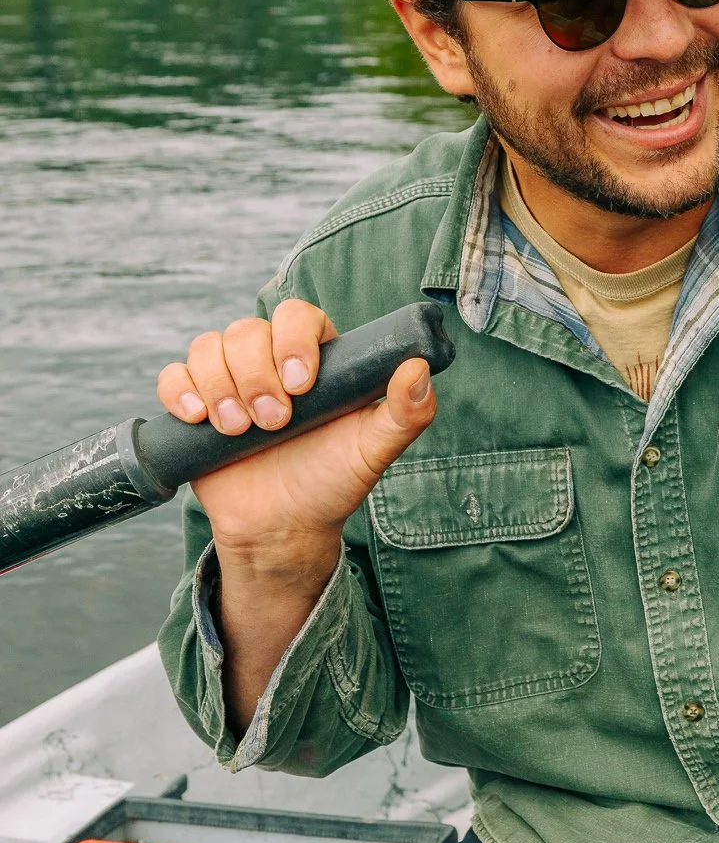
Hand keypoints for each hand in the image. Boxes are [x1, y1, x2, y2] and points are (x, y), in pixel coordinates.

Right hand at [158, 300, 436, 729]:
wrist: (282, 527)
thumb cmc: (332, 482)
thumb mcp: (374, 451)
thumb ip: (405, 412)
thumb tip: (420, 366)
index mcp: (316, 357)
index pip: (298, 315)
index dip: (292, 339)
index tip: (300, 384)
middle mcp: (270, 359)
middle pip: (246, 330)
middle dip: (254, 375)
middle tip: (273, 422)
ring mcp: (230, 379)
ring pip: (207, 347)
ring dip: (219, 386)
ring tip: (238, 431)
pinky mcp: (197, 403)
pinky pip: (173, 376)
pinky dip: (180, 392)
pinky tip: (199, 420)